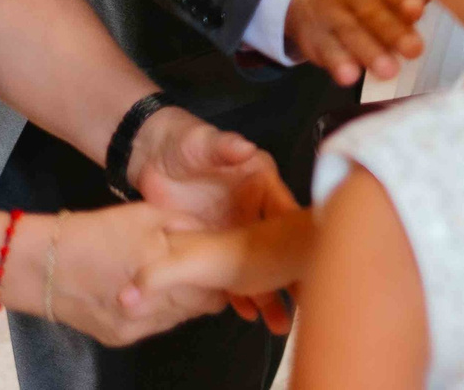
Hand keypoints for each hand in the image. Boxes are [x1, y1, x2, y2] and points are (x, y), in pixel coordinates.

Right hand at [28, 205, 225, 346]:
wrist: (42, 266)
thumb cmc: (96, 232)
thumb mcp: (146, 214)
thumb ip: (186, 225)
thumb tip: (212, 235)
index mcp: (164, 269)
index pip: (213, 287)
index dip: (219, 275)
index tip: (219, 263)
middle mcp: (153, 305)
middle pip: (201, 306)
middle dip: (205, 289)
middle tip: (199, 272)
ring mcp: (136, 325)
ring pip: (180, 318)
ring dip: (183, 302)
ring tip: (173, 280)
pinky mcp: (120, 337)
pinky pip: (155, 326)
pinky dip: (160, 312)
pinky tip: (150, 294)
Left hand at [127, 107, 299, 328]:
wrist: (151, 156)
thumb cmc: (185, 143)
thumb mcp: (204, 142)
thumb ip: (224, 145)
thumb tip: (245, 147)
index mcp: (261, 183)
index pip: (286, 212)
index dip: (299, 237)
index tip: (311, 261)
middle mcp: (255, 209)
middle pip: (277, 246)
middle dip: (289, 275)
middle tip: (302, 301)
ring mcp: (234, 229)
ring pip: (255, 265)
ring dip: (267, 292)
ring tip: (277, 321)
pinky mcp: (213, 244)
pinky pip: (228, 272)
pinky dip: (238, 293)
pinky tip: (246, 314)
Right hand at [285, 0, 425, 86]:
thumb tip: (458, 2)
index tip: (416, 11)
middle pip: (370, 7)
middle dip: (392, 31)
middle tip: (414, 50)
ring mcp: (328, 7)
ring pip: (349, 29)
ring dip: (369, 51)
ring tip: (389, 70)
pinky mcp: (314, 33)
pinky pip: (325, 48)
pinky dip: (337, 62)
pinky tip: (349, 76)